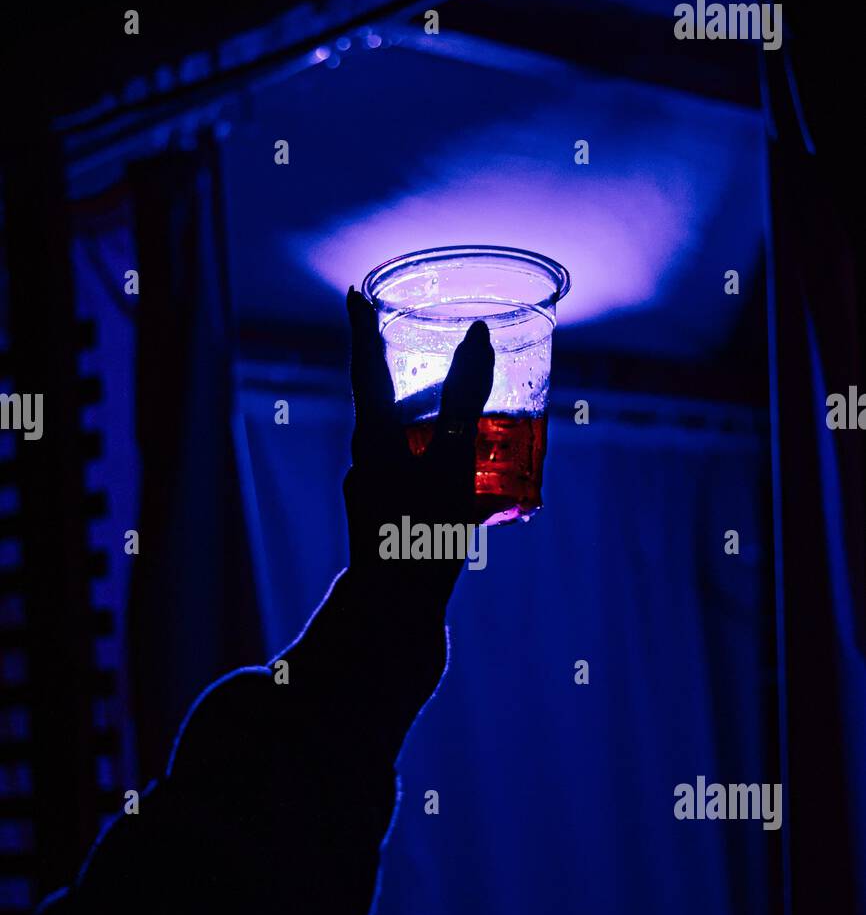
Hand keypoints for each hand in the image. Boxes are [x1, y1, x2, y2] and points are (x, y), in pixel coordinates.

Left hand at [344, 285, 494, 610]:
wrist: (393, 621)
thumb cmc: (418, 539)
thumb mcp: (452, 463)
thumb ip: (467, 400)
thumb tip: (480, 334)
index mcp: (372, 441)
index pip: (365, 368)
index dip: (362, 328)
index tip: (355, 293)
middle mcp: (368, 464)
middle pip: (390, 405)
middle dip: (417, 377)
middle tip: (441, 352)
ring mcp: (378, 496)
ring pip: (409, 444)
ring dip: (440, 424)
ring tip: (480, 417)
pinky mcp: (394, 523)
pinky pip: (420, 477)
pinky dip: (447, 464)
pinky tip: (479, 482)